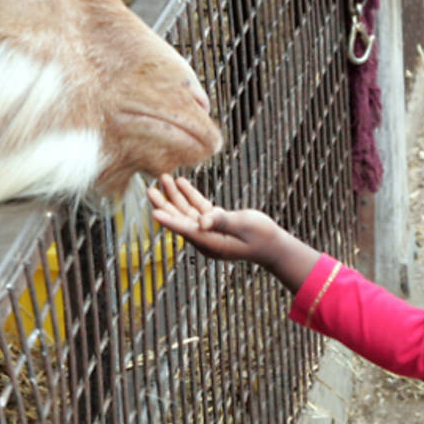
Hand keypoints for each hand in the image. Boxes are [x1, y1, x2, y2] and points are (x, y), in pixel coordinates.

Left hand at [147, 175, 321, 291]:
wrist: (273, 245)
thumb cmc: (262, 237)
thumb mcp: (243, 227)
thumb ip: (223, 221)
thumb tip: (203, 221)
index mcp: (210, 242)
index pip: (185, 230)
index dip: (169, 221)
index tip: (154, 213)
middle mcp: (206, 238)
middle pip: (180, 220)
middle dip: (164, 204)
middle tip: (150, 189)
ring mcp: (209, 230)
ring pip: (186, 212)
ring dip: (175, 196)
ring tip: (163, 178)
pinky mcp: (216, 222)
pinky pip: (198, 208)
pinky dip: (190, 195)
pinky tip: (181, 182)